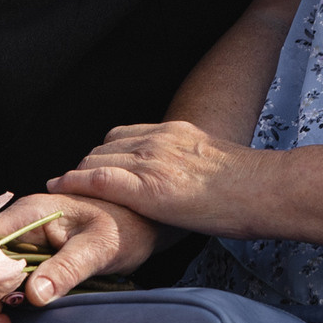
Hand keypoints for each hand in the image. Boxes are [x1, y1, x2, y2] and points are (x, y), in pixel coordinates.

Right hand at [0, 194, 163, 322]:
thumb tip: (33, 295)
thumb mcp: (100, 248)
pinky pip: (5, 284)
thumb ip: (67, 268)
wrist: (146, 223)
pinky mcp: (32, 261)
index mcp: (30, 214)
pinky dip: (3, 305)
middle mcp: (19, 227)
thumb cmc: (126, 227)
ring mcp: (24, 244)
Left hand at [48, 121, 267, 237]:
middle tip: (69, 183)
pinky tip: (61, 189)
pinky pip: (99, 179)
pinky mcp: (148, 188)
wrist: (262, 189)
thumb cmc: (249, 188)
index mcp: (176, 133)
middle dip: (85, 164)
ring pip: (97, 160)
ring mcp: (152, 162)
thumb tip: (191, 185)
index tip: (92, 167)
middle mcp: (159, 140)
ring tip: (59, 188)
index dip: (104, 153)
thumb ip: (193, 167)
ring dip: (74, 174)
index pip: (126, 135)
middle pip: (105, 146)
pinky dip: (76, 182)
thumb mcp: (215, 165)